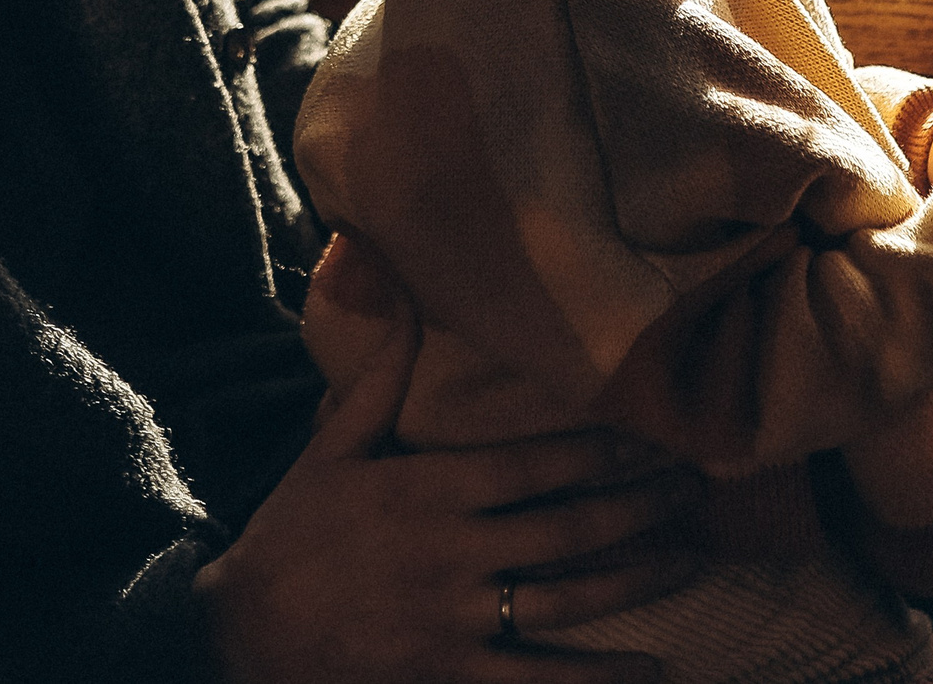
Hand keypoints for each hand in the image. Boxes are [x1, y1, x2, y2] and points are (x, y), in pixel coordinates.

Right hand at [198, 314, 702, 683]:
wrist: (237, 636)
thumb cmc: (292, 536)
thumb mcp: (331, 449)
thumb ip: (379, 377)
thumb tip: (396, 288)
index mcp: (426, 492)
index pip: (533, 465)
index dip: (601, 453)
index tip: (653, 438)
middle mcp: (450, 555)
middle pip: (568, 528)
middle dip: (640, 507)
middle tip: (695, 489)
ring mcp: (453, 622)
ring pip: (567, 599)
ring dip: (637, 578)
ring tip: (690, 555)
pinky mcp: (449, 677)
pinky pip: (537, 683)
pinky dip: (597, 681)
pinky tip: (653, 671)